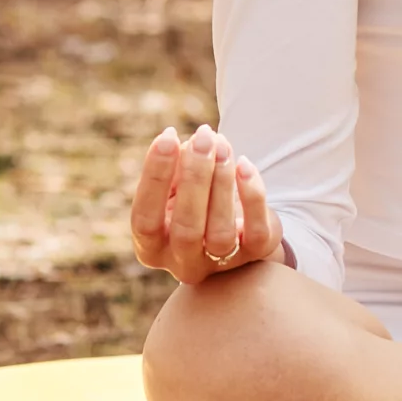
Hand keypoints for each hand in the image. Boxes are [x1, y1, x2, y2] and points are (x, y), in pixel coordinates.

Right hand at [128, 124, 282, 285]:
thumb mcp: (178, 188)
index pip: (145, 218)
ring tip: (222, 145)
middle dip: (195, 177)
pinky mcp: (255, 255)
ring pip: (220, 231)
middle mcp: (183, 264)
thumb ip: (176, 172)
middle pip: (186, 228)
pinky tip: (244, 164)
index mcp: (152, 247)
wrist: (238, 228)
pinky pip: (256, 230)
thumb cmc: (196, 201)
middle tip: (203, 137)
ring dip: (222, 182)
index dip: (155, 176)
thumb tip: (187, 147)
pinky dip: (252, 194)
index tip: (168, 136)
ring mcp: (220, 263)